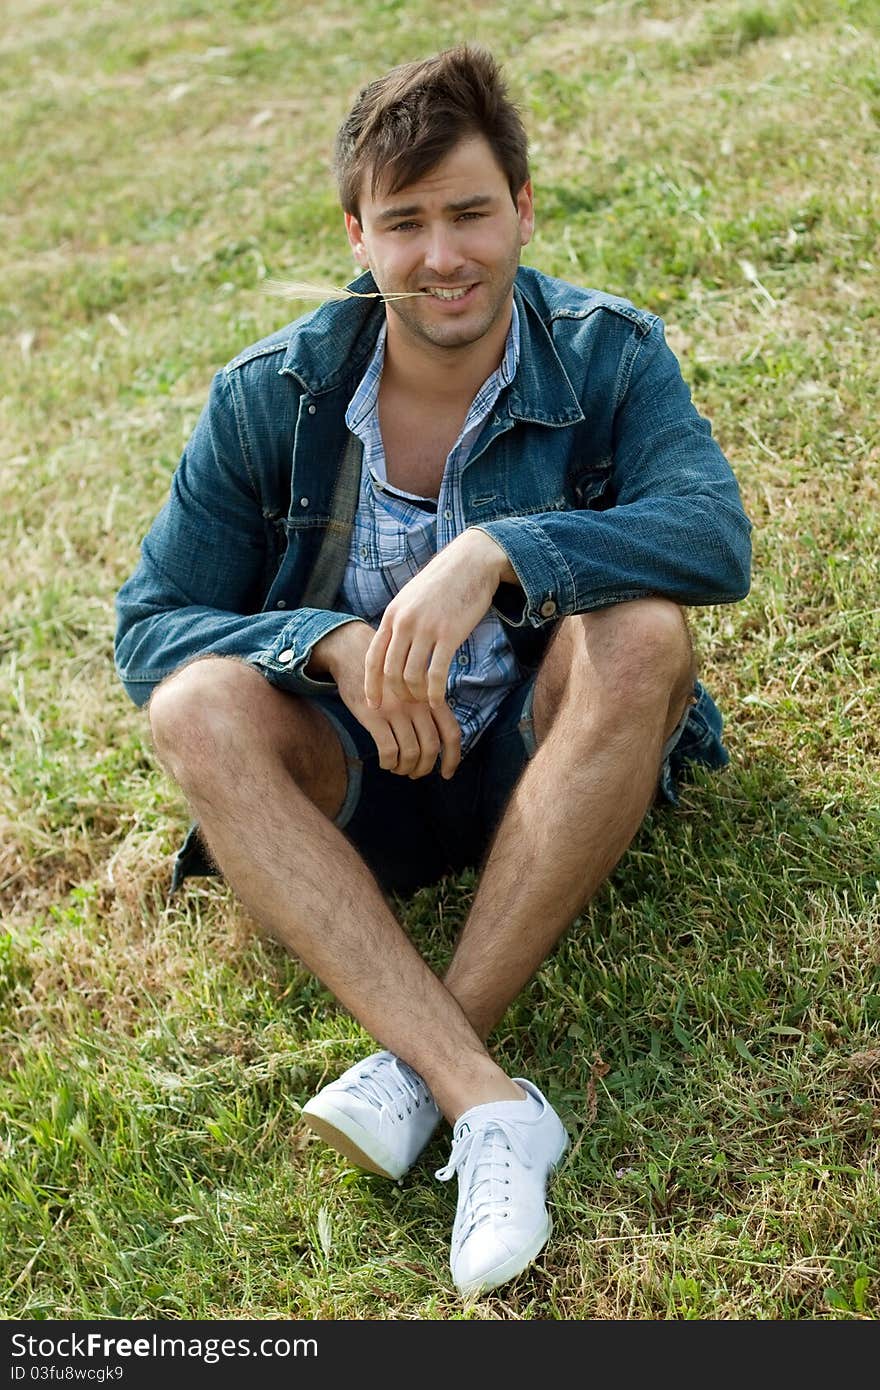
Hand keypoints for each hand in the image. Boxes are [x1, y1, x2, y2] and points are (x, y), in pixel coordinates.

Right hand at [309, 620, 461, 778]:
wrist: (352, 652)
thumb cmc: (383, 674)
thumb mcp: (412, 684)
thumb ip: (425, 705)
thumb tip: (435, 743)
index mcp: (430, 696)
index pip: (451, 733)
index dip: (453, 758)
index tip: (446, 774)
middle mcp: (417, 703)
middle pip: (431, 747)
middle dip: (424, 768)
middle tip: (415, 773)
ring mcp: (396, 709)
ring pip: (411, 753)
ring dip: (405, 768)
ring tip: (398, 768)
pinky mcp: (374, 716)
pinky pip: (389, 750)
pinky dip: (389, 763)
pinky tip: (385, 762)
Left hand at [364, 529, 512, 709]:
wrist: (471, 562)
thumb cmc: (443, 582)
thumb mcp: (411, 597)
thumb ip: (400, 621)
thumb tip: (392, 645)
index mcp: (392, 615)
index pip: (374, 658)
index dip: (371, 685)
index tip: (373, 705)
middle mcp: (404, 623)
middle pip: (391, 672)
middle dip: (397, 695)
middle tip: (408, 704)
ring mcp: (426, 629)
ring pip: (411, 676)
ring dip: (416, 695)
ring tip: (424, 701)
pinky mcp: (449, 634)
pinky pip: (436, 673)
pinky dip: (434, 693)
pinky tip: (438, 701)